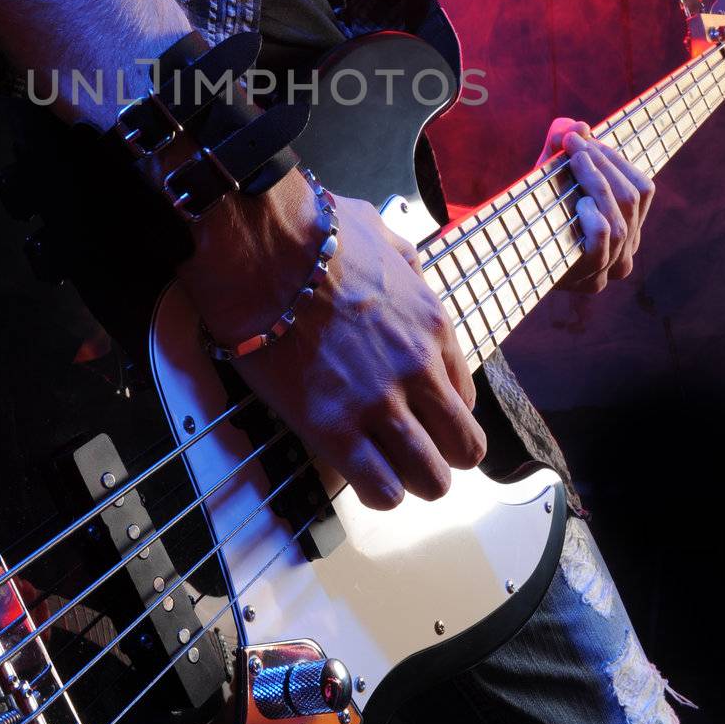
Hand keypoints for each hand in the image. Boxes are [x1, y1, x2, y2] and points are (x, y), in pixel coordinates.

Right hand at [174, 171, 485, 510]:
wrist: (258, 247)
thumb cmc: (310, 231)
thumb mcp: (380, 230)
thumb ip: (403, 258)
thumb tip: (404, 267)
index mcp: (431, 323)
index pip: (465, 394)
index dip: (442, 411)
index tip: (421, 413)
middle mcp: (417, 368)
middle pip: (464, 447)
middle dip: (443, 457)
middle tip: (414, 454)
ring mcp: (378, 402)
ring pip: (431, 479)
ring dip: (414, 482)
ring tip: (390, 475)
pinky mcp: (333, 428)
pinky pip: (381, 489)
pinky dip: (378, 493)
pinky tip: (362, 478)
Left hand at [537, 118, 654, 293]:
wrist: (503, 252)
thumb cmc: (532, 210)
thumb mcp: (547, 173)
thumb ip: (559, 144)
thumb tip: (576, 125)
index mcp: (627, 226)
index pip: (642, 188)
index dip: (616, 159)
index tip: (583, 137)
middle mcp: (626, 251)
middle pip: (632, 198)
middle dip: (603, 163)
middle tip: (572, 141)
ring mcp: (612, 268)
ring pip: (620, 218)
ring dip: (596, 181)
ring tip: (574, 159)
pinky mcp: (592, 282)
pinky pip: (604, 242)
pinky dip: (594, 217)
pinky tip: (579, 202)